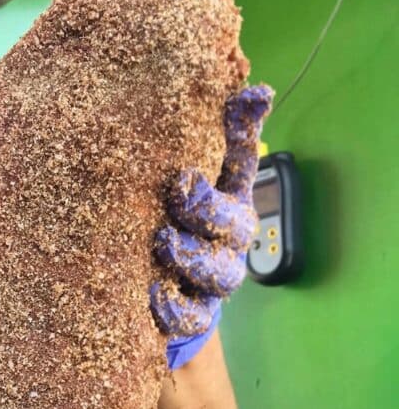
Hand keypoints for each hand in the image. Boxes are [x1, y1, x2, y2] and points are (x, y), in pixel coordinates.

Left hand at [150, 84, 272, 367]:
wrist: (156, 286)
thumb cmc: (171, 219)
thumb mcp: (184, 176)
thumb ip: (214, 137)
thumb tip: (256, 91)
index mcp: (227, 195)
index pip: (241, 163)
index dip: (240, 139)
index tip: (217, 119)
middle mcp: (227, 239)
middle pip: (235, 225)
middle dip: (208, 207)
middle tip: (179, 189)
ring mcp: (213, 278)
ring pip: (220, 273)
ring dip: (194, 256)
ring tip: (165, 241)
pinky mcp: (195, 312)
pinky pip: (192, 316)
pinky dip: (175, 308)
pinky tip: (152, 294)